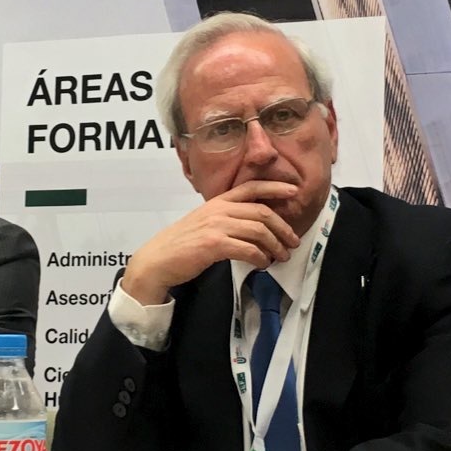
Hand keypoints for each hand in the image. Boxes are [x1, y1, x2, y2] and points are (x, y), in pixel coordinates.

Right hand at [120, 181, 301, 304]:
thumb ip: (225, 219)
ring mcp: (216, 226)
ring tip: (281, 256)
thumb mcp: (204, 222)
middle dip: (283, 227)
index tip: (293, 191)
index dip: (274, 187)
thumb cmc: (181, 244)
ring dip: (275, 245)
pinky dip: (260, 257)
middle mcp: (218, 210)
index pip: (250, 187)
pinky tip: (262, 264)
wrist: (157, 260)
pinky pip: (247, 249)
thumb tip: (253, 227)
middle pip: (262, 212)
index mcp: (217, 202)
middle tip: (293, 242)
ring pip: (258, 231)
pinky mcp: (214, 244)